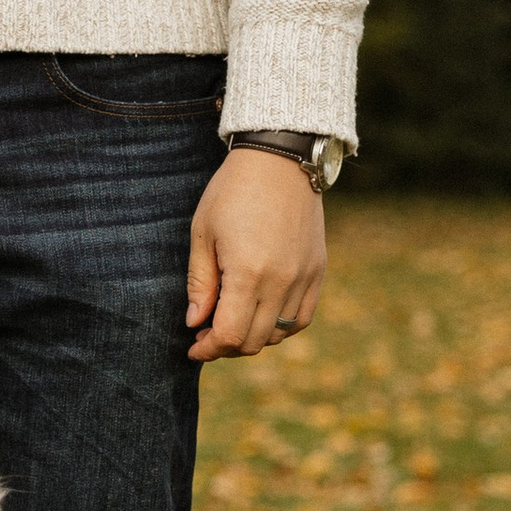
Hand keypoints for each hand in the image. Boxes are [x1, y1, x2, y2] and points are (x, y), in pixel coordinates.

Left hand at [186, 148, 326, 362]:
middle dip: (226, 346)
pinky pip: (302, 318)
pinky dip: (281, 326)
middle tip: (207, 333)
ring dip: (253, 337)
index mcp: (248, 273)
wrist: (279, 161)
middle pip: (255, 341)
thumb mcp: (203, 234)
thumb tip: (195, 322)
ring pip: (279, 333)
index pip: (230, 335)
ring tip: (233, 321)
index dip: (208, 349)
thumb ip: (200, 283)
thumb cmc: (232, 192)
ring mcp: (304, 278)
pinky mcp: (317, 271)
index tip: (193, 347)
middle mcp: (281, 282)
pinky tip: (262, 315)